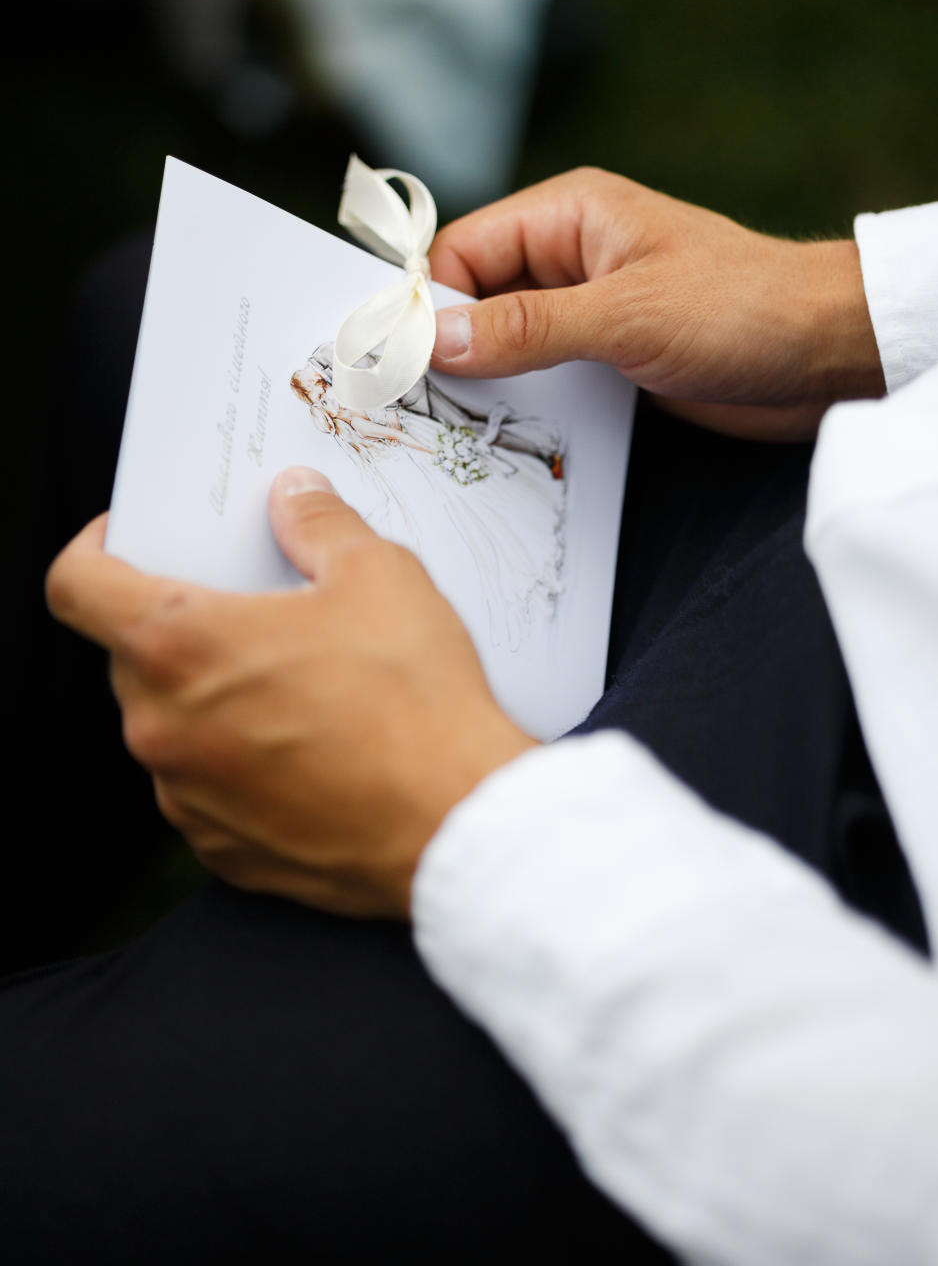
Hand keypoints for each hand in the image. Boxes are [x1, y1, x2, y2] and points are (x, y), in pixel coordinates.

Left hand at [45, 469, 533, 917]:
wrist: (455, 824)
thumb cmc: (414, 703)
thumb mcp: (378, 575)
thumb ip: (318, 523)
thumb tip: (295, 496)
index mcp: (178, 646)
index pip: (76, 586)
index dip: (93, 551)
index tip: (127, 543)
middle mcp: (161, 727)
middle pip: (133, 655)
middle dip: (182, 626)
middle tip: (254, 611)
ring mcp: (186, 796)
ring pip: (172, 724)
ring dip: (212, 697)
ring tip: (297, 685)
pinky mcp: (220, 847)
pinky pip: (206, 786)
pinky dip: (239, 761)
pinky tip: (308, 748)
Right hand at [429, 167, 883, 440]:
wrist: (828, 354)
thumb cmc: (742, 308)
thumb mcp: (626, 317)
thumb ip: (529, 328)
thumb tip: (436, 339)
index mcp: (569, 216)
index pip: (464, 251)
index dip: (426, 303)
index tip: (396, 360)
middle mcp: (570, 257)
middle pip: (476, 298)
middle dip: (450, 347)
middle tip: (413, 406)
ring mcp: (589, 310)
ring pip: (507, 342)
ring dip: (486, 382)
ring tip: (452, 430)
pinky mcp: (610, 357)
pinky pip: (544, 376)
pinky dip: (523, 403)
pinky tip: (504, 439)